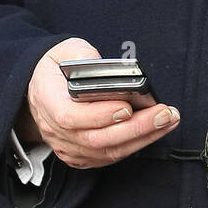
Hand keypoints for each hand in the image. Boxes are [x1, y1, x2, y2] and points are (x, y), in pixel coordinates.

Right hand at [17, 38, 180, 169]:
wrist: (39, 91)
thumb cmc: (56, 69)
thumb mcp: (63, 50)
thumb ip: (82, 54)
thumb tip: (104, 66)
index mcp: (47, 100)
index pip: (70, 116)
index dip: (100, 115)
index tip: (127, 107)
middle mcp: (54, 129)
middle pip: (96, 139)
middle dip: (135, 127)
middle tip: (163, 113)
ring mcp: (67, 146)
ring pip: (106, 152)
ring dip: (142, 138)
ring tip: (168, 120)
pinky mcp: (80, 156)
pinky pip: (109, 157)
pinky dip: (135, 145)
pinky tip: (155, 131)